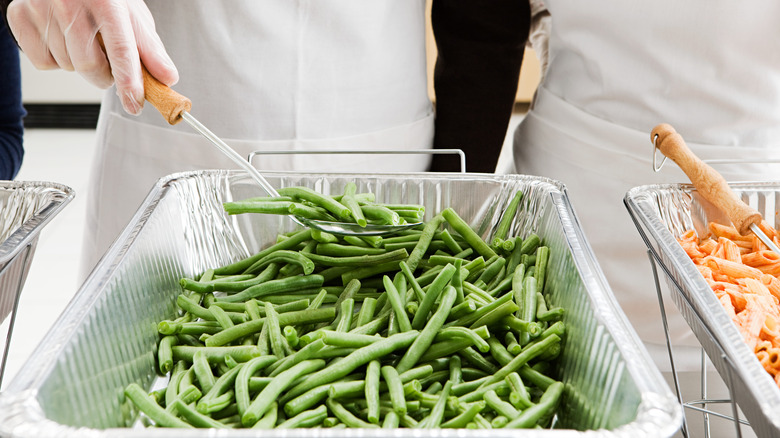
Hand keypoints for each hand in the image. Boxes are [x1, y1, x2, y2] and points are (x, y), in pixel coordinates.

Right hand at [7, 0, 178, 114]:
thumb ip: (150, 49)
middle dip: (103, 75)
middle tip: (108, 62)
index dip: (129, 81)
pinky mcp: (20, 16)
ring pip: (66, 66)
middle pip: (89, 66)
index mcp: (107, 2)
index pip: (121, 50)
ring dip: (79, 64)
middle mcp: (71, 3)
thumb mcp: (132, 16)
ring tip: (83, 39)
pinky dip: (55, 59)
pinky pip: (42, 62)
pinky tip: (62, 39)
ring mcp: (42, 9)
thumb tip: (167, 78)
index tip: (135, 103)